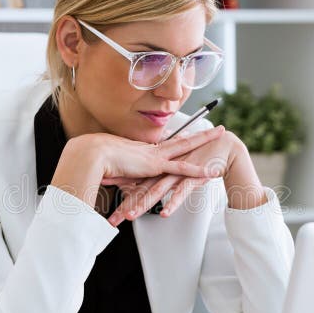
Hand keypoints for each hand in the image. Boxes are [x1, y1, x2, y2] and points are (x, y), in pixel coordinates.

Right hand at [50, 125, 225, 209]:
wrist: (92, 156)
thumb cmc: (98, 163)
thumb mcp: (116, 172)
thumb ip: (125, 179)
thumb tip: (125, 185)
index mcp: (144, 151)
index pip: (167, 144)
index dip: (181, 139)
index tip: (191, 135)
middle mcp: (153, 150)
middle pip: (183, 139)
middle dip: (201, 133)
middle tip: (217, 127)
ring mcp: (156, 156)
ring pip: (187, 146)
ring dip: (205, 140)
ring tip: (221, 134)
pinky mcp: (156, 166)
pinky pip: (182, 168)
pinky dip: (197, 170)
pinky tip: (211, 170)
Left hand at [107, 129, 247, 225]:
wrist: (222, 146)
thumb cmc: (198, 157)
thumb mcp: (175, 168)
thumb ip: (161, 177)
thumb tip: (149, 187)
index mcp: (159, 167)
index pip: (135, 182)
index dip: (118, 190)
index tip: (102, 198)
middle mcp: (164, 169)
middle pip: (141, 189)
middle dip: (125, 205)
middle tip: (112, 219)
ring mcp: (178, 173)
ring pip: (156, 190)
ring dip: (142, 204)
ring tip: (131, 216)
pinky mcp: (193, 176)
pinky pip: (181, 192)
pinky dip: (173, 203)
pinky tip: (165, 214)